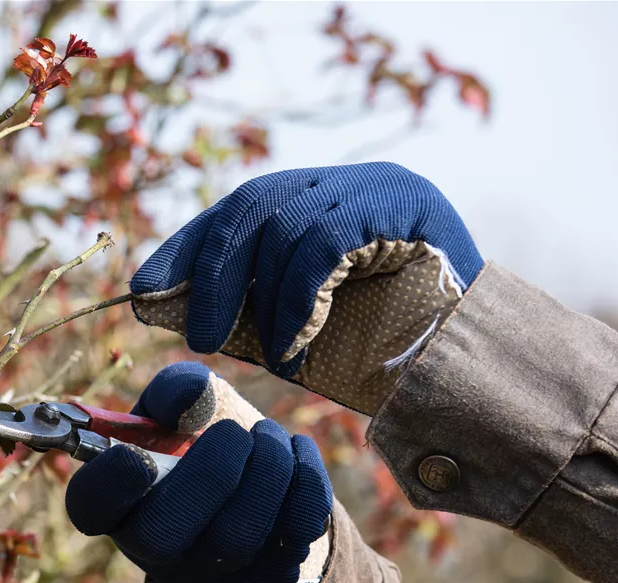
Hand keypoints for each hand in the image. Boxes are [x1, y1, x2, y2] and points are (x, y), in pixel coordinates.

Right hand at [64, 362, 332, 582]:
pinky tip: (294, 454)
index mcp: (117, 501)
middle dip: (211, 472)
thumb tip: (189, 396)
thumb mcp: (179, 410)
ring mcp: (209, 574)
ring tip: (268, 437)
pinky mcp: (264, 581)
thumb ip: (177, 392)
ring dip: (265, 469)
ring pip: (236, 536)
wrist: (253, 489)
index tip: (135, 455)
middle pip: (164, 534)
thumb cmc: (200, 442)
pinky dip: (304, 482)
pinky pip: (291, 536)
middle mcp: (154, 548)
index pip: (91, 507)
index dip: (108, 486)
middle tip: (234, 433)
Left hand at [129, 163, 482, 413]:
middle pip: (250, 205)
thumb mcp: (299, 328)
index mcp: (316, 203)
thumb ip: (246, 310)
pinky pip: (322, 241)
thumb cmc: (387, 353)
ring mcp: (375, 185)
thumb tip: (165, 309)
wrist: (476, 366)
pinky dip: (297, 297)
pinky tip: (295, 341)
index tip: (142, 287)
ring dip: (264, 299)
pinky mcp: (402, 201)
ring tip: (270, 352)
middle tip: (194, 335)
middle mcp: (344, 182)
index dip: (186, 245)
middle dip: (211, 272)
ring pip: (283, 223)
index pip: (237, 209)